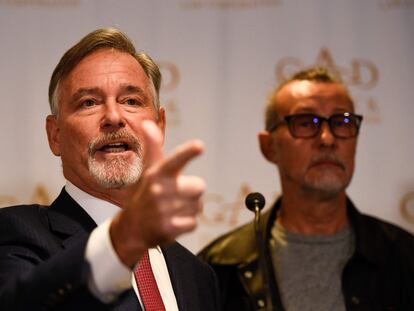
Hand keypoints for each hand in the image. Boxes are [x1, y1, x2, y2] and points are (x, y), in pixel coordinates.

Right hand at [110, 120, 204, 266]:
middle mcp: (159, 190)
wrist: (131, 228)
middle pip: (200, 186)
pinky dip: (186, 224)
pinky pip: (193, 223)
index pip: (175, 159)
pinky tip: (172, 223)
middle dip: (191, 192)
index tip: (200, 146)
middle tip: (174, 197)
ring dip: (188, 209)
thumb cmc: (144, 193)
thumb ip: (154, 147)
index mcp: (157, 173)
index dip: (188, 152)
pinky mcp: (168, 228)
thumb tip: (148, 123)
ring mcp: (163, 210)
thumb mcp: (149, 170)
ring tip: (171, 210)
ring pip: (197, 206)